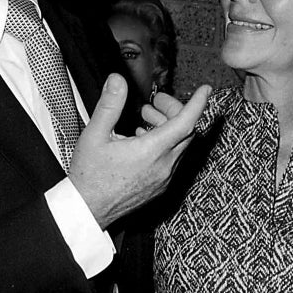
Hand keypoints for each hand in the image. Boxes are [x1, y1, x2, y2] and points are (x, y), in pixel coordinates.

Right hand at [70, 74, 211, 227]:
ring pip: (180, 146)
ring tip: (144, 121)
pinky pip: (172, 160)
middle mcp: (163, 166)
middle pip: (185, 132)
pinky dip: (165, 144)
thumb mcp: (95, 135)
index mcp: (152, 151)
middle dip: (174, 111)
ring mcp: (163, 178)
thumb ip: (109, 105)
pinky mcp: (160, 186)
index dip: (198, 103)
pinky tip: (143, 140)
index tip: (205, 90)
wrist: (87, 210)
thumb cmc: (89, 177)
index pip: (186, 122)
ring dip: (168, 128)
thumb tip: (117, 81)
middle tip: (155, 103)